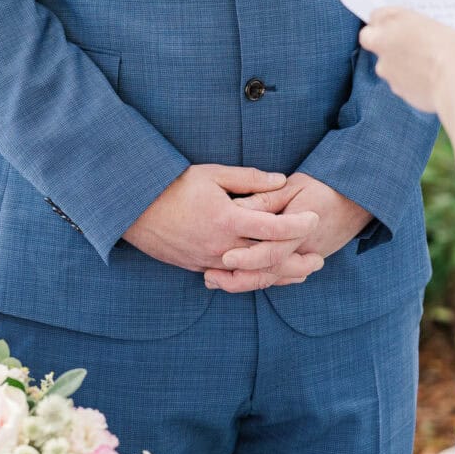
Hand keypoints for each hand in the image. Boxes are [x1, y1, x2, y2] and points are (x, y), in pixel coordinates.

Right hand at [121, 165, 318, 276]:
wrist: (135, 210)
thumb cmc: (174, 186)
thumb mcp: (213, 175)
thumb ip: (249, 179)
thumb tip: (281, 181)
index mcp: (228, 219)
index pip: (273, 227)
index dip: (298, 224)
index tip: (315, 218)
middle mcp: (222, 246)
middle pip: (268, 259)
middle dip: (297, 260)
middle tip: (319, 259)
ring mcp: (210, 261)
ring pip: (253, 275)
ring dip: (280, 275)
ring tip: (302, 273)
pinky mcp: (200, 268)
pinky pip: (234, 278)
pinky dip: (255, 278)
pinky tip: (267, 276)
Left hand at [206, 173, 370, 291]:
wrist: (359, 199)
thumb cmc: (325, 185)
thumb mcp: (295, 185)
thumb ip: (267, 197)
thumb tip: (239, 205)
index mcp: (300, 227)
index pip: (272, 249)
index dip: (248, 256)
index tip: (224, 258)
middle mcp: (304, 249)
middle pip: (269, 272)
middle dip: (238, 278)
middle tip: (209, 277)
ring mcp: (307, 258)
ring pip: (274, 279)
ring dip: (245, 282)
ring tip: (216, 280)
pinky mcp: (307, 260)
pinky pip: (283, 278)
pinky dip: (261, 280)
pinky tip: (241, 279)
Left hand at [358, 7, 454, 117]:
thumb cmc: (453, 50)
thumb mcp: (437, 27)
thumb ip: (417, 29)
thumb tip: (415, 35)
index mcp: (394, 19)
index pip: (377, 15)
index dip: (388, 21)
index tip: (398, 25)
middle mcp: (383, 42)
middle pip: (370, 38)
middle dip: (381, 40)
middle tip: (402, 43)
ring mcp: (386, 68)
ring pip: (384, 63)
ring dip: (397, 63)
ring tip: (423, 66)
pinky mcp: (395, 88)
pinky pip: (397, 81)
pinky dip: (407, 80)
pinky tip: (426, 81)